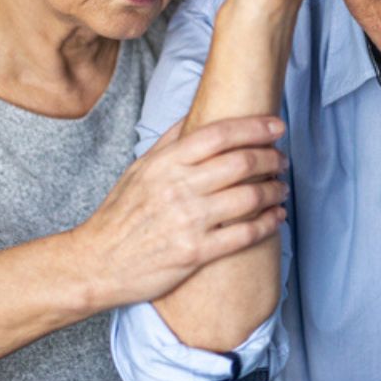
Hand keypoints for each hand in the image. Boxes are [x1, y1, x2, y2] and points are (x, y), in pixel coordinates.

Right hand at [71, 115, 288, 308]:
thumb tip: (193, 116)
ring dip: (274, 190)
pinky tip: (276, 217)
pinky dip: (269, 223)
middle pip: (241, 163)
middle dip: (271, 158)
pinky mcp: (196, 253)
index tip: (276, 126)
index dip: (254, 127)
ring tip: (281, 187)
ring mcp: (189, 221)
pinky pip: (245, 234)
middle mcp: (179, 188)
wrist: (98, 263)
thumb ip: (168, 142)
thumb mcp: (138, 170)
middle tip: (281, 159)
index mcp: (166, 163)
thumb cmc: (119, 216)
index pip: (219, 134)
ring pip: (249, 197)